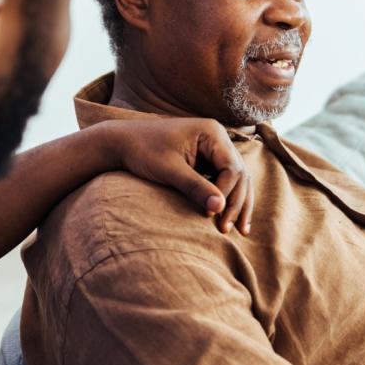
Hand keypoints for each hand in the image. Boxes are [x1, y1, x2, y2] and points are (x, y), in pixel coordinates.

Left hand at [91, 117, 253, 234]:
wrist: (122, 142)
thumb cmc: (143, 151)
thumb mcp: (169, 170)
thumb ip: (195, 187)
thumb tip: (219, 207)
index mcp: (212, 132)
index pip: (232, 168)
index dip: (226, 193)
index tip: (211, 214)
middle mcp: (219, 138)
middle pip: (241, 175)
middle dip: (237, 203)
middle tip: (229, 230)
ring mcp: (215, 149)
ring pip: (239, 180)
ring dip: (239, 204)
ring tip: (241, 231)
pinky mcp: (208, 160)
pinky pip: (227, 182)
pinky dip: (229, 200)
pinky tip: (232, 219)